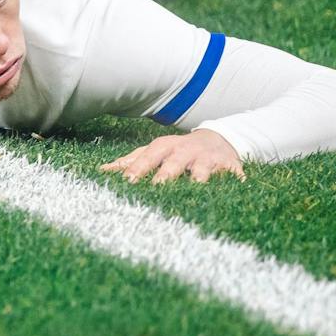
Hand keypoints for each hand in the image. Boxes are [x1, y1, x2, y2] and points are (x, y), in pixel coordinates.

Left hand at [101, 129, 244, 184]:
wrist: (218, 140)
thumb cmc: (178, 151)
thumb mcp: (155, 152)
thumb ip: (130, 162)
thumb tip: (102, 171)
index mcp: (164, 148)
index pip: (148, 158)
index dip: (138, 170)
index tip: (128, 182)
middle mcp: (185, 151)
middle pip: (173, 165)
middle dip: (164, 177)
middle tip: (155, 191)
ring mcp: (208, 159)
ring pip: (202, 172)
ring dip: (197, 182)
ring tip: (193, 193)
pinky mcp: (230, 168)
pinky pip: (232, 178)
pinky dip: (233, 186)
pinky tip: (233, 196)